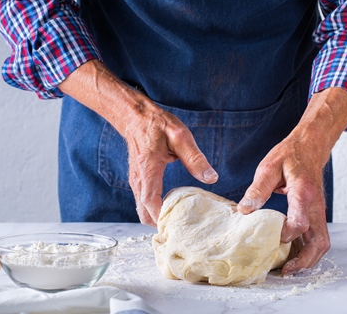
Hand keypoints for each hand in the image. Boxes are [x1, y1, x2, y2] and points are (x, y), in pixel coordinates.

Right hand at [123, 102, 217, 225]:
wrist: (136, 116)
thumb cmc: (157, 124)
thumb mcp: (180, 137)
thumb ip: (195, 158)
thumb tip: (211, 178)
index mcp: (148, 169)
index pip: (150, 201)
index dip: (161, 217)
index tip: (175, 227)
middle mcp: (139, 178)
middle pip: (143, 212)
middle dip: (159, 224)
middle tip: (180, 230)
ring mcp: (136, 179)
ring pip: (141, 208)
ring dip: (155, 217)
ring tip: (177, 222)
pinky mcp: (138, 178)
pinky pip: (142, 200)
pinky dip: (153, 209)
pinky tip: (170, 207)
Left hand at [237, 87, 346, 273]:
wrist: (309, 146)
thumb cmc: (289, 155)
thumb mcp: (268, 166)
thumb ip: (257, 189)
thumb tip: (244, 210)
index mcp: (303, 192)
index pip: (301, 222)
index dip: (287, 235)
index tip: (272, 238)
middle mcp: (315, 206)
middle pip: (319, 242)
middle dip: (304, 261)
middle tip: (285, 271)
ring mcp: (318, 212)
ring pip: (321, 243)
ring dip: (308, 260)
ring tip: (287, 268)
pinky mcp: (316, 214)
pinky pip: (317, 238)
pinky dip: (308, 251)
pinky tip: (292, 256)